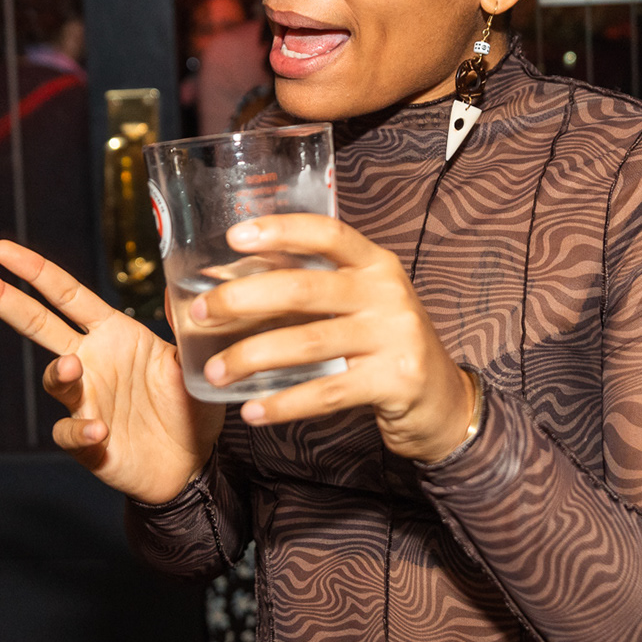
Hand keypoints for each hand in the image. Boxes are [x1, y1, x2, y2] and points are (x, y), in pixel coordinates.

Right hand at [0, 242, 221, 504]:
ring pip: (55, 380)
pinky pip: (73, 435)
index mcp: (112, 333)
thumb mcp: (191, 360)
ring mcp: (86, 401)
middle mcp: (91, 362)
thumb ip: (182, 327)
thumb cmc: (188, 406)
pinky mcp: (88, 443)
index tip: (1, 249)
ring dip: (60, 374)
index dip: (36, 271)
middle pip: (36, 324)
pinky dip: (81, 432)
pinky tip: (98, 431)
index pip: (67, 295)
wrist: (193, 464)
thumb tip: (180, 287)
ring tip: (70, 368)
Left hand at [190, 214, 476, 462]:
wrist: (442, 398)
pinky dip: (284, 403)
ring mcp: (394, 337)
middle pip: (304, 288)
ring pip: (308, 343)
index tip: (234, 237)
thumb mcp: (359, 303)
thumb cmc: (383, 343)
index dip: (281, 231)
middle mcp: (387, 293)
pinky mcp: (395, 382)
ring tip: (216, 372)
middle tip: (199, 314)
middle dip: (242, 300)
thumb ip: (310, 288)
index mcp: (375, 264)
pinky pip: (327, 393)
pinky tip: (253, 411)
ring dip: (252, 358)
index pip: (327, 233)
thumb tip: (226, 282)